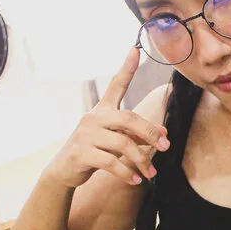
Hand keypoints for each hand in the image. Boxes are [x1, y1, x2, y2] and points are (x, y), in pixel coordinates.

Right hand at [45, 46, 169, 188]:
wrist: (64, 171)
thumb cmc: (94, 152)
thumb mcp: (115, 141)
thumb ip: (136, 135)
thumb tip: (163, 134)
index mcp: (103, 110)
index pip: (116, 85)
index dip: (126, 67)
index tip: (135, 50)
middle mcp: (93, 117)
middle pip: (129, 119)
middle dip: (150, 133)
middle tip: (166, 146)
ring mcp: (85, 134)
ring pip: (123, 144)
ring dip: (141, 160)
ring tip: (151, 173)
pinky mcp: (81, 153)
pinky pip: (111, 162)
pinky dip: (126, 173)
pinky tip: (135, 180)